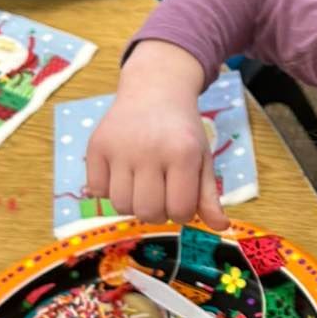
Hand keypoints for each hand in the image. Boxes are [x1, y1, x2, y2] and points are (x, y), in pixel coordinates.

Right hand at [85, 40, 228, 228]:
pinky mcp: (96, 146)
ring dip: (132, 203)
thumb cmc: (182, 130)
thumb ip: (209, 196)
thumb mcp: (202, 158)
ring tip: (141, 184)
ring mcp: (119, 148)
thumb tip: (220, 227)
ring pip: (120, 206)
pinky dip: (108, 191)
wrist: (154, 89)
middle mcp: (149, 150)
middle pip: (147, 212)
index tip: (181, 197)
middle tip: (161, 193)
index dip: (181, 212)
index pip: (179, 211)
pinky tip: (121, 174)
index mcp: (182, 154)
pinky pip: (97, 191)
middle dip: (157, 211)